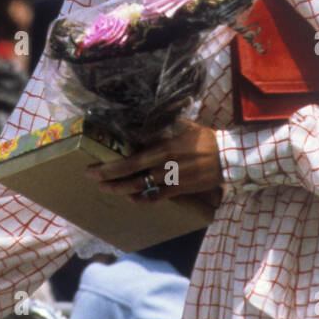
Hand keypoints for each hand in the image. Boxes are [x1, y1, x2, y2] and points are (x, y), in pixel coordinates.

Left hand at [86, 122, 222, 204]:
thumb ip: (164, 124)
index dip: (110, 167)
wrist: (227, 158)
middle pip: (131, 177)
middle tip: (91, 178)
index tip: (94, 168)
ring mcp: (171, 181)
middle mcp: (164, 167)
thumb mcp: (184, 126)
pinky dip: (142, 200)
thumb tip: (145, 119)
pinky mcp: (179, 190)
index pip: (131, 161)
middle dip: (109, 179)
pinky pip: (156, 198)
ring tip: (106, 189)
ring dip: (121, 190)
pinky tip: (131, 199)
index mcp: (164, 149)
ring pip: (141, 189)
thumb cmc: (204, 139)